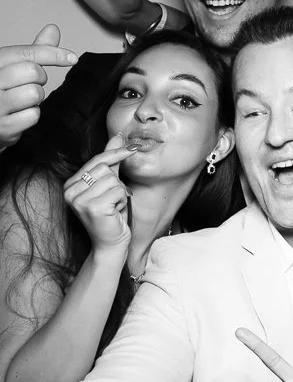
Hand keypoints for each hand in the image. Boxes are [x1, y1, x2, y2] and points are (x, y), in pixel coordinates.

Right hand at [0, 25, 76, 150]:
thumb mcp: (11, 66)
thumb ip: (32, 51)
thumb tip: (53, 29)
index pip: (27, 53)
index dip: (53, 54)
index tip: (72, 57)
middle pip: (34, 72)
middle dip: (39, 78)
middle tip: (28, 83)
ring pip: (35, 93)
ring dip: (35, 98)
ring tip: (21, 99)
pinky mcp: (3, 126)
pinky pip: (33, 115)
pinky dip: (31, 115)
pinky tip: (18, 114)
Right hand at [63, 133, 138, 252]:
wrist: (111, 244)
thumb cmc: (112, 216)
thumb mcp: (110, 186)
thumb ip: (111, 163)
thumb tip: (118, 137)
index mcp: (70, 184)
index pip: (96, 160)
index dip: (116, 153)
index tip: (134, 146)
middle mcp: (70, 191)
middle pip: (104, 168)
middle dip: (117, 182)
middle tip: (116, 199)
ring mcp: (79, 199)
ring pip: (113, 179)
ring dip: (120, 193)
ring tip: (114, 207)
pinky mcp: (92, 207)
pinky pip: (118, 191)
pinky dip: (122, 200)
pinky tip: (115, 212)